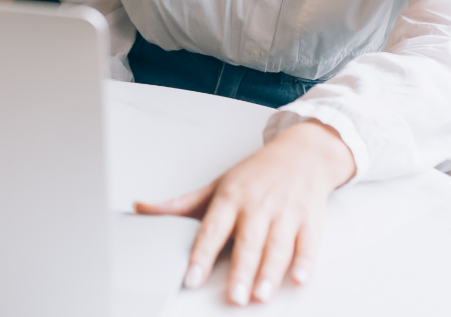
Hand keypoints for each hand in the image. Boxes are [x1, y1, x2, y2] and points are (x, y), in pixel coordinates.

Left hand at [135, 121, 354, 306]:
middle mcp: (257, 205)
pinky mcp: (309, 220)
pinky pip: (308, 244)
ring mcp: (285, 212)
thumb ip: (181, 204)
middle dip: (241, 270)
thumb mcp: (217, 185)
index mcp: (231, 197)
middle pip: (248, 241)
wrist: (301, 153)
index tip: (192, 278)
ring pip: (277, 245)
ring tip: (260, 296)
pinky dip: (305, 262)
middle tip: (234, 297)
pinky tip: (299, 278)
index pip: (212, 228)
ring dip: (270, 272)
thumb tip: (140, 208)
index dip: (201, 254)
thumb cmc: (255, 173)